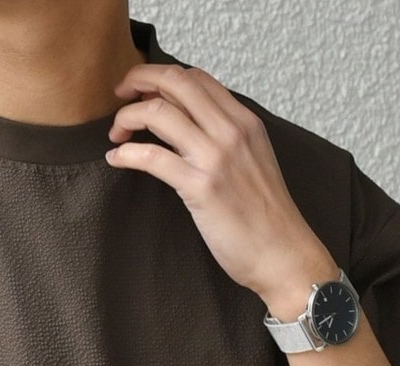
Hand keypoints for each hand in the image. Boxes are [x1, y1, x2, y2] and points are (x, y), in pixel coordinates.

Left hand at [104, 62, 333, 310]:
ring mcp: (216, 157)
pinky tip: (116, 158)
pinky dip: (127, 153)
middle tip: (120, 95)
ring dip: (128, 117)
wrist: (283, 255)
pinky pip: (153, 157)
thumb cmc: (266, 219)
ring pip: (160, 112)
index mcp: (245, 122)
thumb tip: (194, 130)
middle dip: (139, 80)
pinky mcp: (200, 188)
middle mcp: (231, 131)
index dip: (163, 77)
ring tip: (116, 132)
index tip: (143, 91)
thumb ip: (227, 140)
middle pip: (175, 82)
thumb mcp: (254, 162)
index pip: (197, 78)